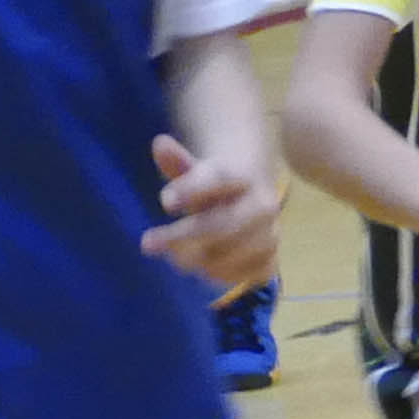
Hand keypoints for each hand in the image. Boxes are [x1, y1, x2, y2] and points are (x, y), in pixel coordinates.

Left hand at [147, 134, 287, 291]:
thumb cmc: (214, 188)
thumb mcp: (194, 171)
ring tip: (177, 258)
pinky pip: (245, 274)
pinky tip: (205, 269)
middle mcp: (263, 204)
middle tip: (147, 244)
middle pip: (222, 225)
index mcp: (242, 177)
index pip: (219, 180)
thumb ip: (177, 162)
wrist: (252, 200)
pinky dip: (222, 274)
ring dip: (199, 259)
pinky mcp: (271, 259)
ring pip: (232, 253)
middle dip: (182, 237)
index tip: (164, 202)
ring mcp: (271, 234)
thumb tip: (160, 144)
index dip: (192, 190)